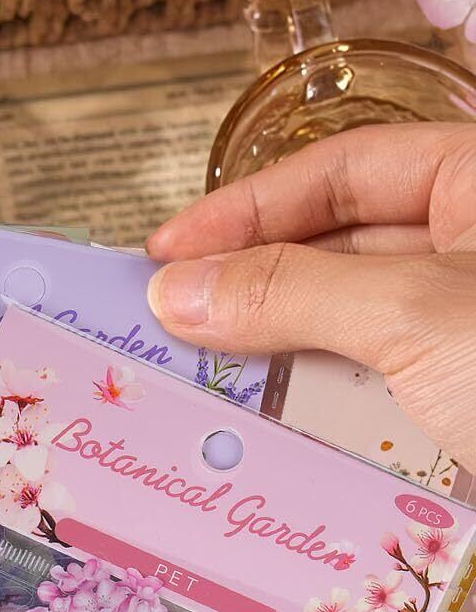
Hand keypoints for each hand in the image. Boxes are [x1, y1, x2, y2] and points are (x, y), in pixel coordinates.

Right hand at [145, 122, 475, 469]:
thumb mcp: (419, 316)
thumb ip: (294, 293)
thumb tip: (180, 290)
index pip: (348, 171)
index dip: (249, 208)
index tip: (166, 256)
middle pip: (338, 252)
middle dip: (252, 290)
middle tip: (165, 329)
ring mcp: (468, 339)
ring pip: (347, 334)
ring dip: (273, 364)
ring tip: (201, 387)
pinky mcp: (458, 411)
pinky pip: (367, 400)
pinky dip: (313, 419)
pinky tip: (265, 439)